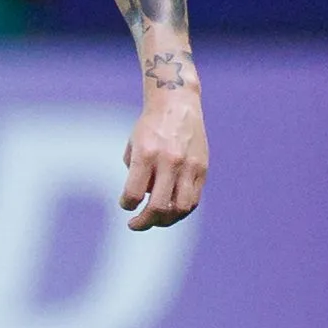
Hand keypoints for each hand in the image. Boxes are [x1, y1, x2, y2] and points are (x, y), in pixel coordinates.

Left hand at [120, 89, 207, 230]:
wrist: (177, 103)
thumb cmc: (150, 125)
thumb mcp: (134, 144)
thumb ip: (135, 171)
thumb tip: (142, 197)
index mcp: (146, 154)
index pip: (134, 193)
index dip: (127, 205)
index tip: (125, 205)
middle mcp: (169, 161)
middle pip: (158, 207)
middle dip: (144, 222)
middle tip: (135, 224)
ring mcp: (189, 166)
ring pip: (180, 208)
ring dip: (165, 221)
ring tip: (155, 220)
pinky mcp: (202, 169)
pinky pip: (193, 199)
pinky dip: (181, 211)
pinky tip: (171, 211)